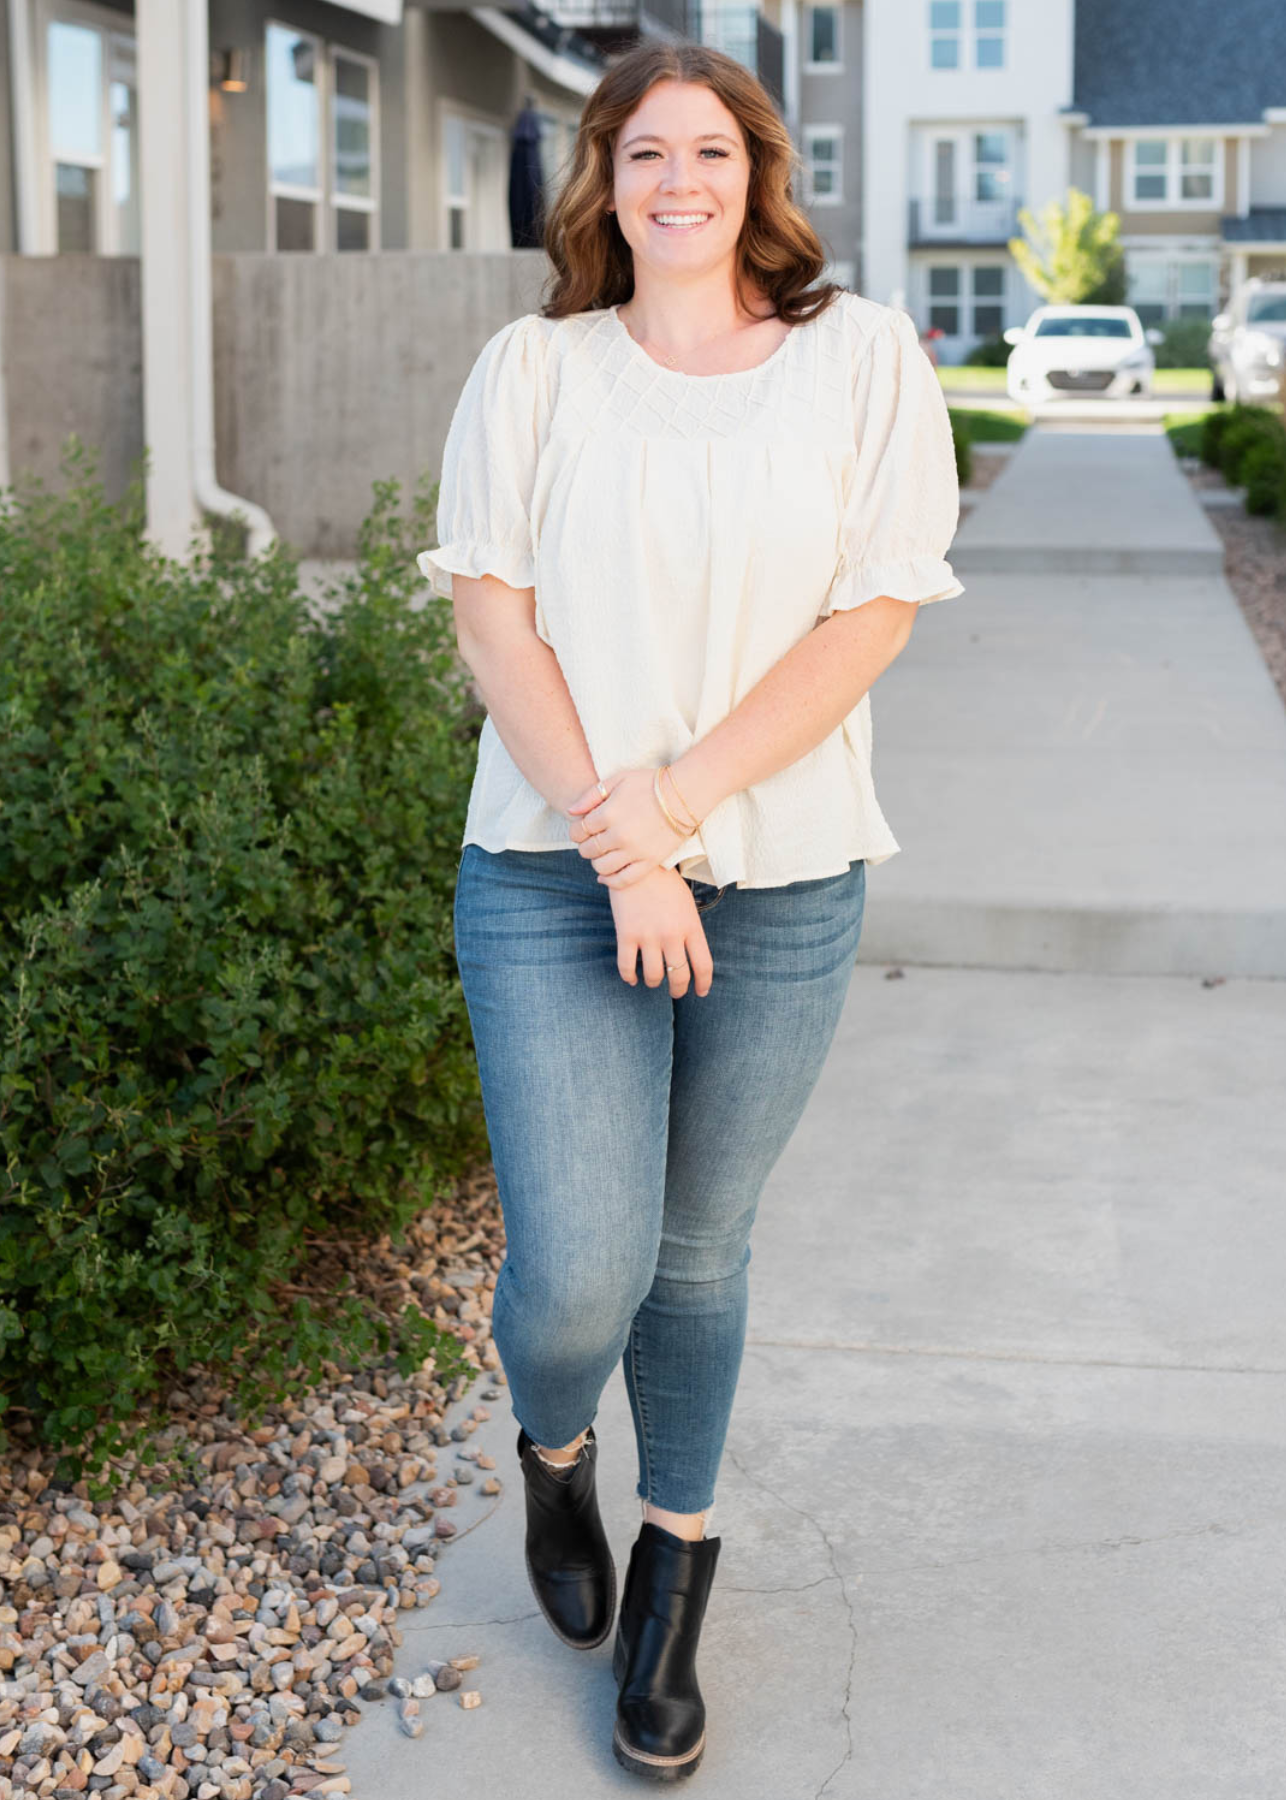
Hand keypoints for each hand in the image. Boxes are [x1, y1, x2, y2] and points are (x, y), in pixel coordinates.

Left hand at [565, 766, 689, 888]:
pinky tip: (605, 876)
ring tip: (601, 853)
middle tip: (592, 840)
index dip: (576, 831)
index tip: (582, 829)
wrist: (685, 795)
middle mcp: (618, 835)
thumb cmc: (650, 783)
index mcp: (608, 813)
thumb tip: (571, 811)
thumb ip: (592, 795)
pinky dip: (610, 881)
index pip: (579, 830)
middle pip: (588, 850)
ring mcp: (634, 851)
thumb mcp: (618, 779)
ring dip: (596, 862)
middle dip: (585, 846)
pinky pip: (623, 880)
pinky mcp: (649, 862)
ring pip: (601, 867)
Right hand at [608, 866, 713, 996]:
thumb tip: (690, 957)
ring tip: (653, 981)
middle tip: (676, 992)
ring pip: (654, 976)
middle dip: (678, 990)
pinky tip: (632, 978)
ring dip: (654, 983)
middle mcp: (672, 935)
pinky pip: (626, 967)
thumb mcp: (687, 905)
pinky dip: (629, 977)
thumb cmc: (665, 883)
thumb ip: (690, 930)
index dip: (703, 984)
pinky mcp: (626, 934)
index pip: (704, 965)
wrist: (638, 863)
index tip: (700, 992)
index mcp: (691, 927)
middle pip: (679, 976)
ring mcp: (648, 936)